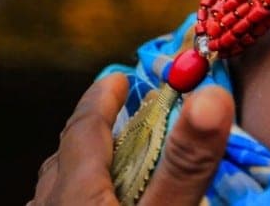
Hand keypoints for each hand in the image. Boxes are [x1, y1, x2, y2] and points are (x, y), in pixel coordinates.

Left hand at [30, 72, 233, 204]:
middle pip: (66, 158)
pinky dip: (79, 200)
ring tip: (113, 164)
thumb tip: (211, 94)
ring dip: (85, 169)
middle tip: (123, 117)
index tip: (119, 77)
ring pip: (58, 191)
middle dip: (95, 130)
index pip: (83, 128)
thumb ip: (184, 162)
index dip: (103, 98)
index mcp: (75, 191)